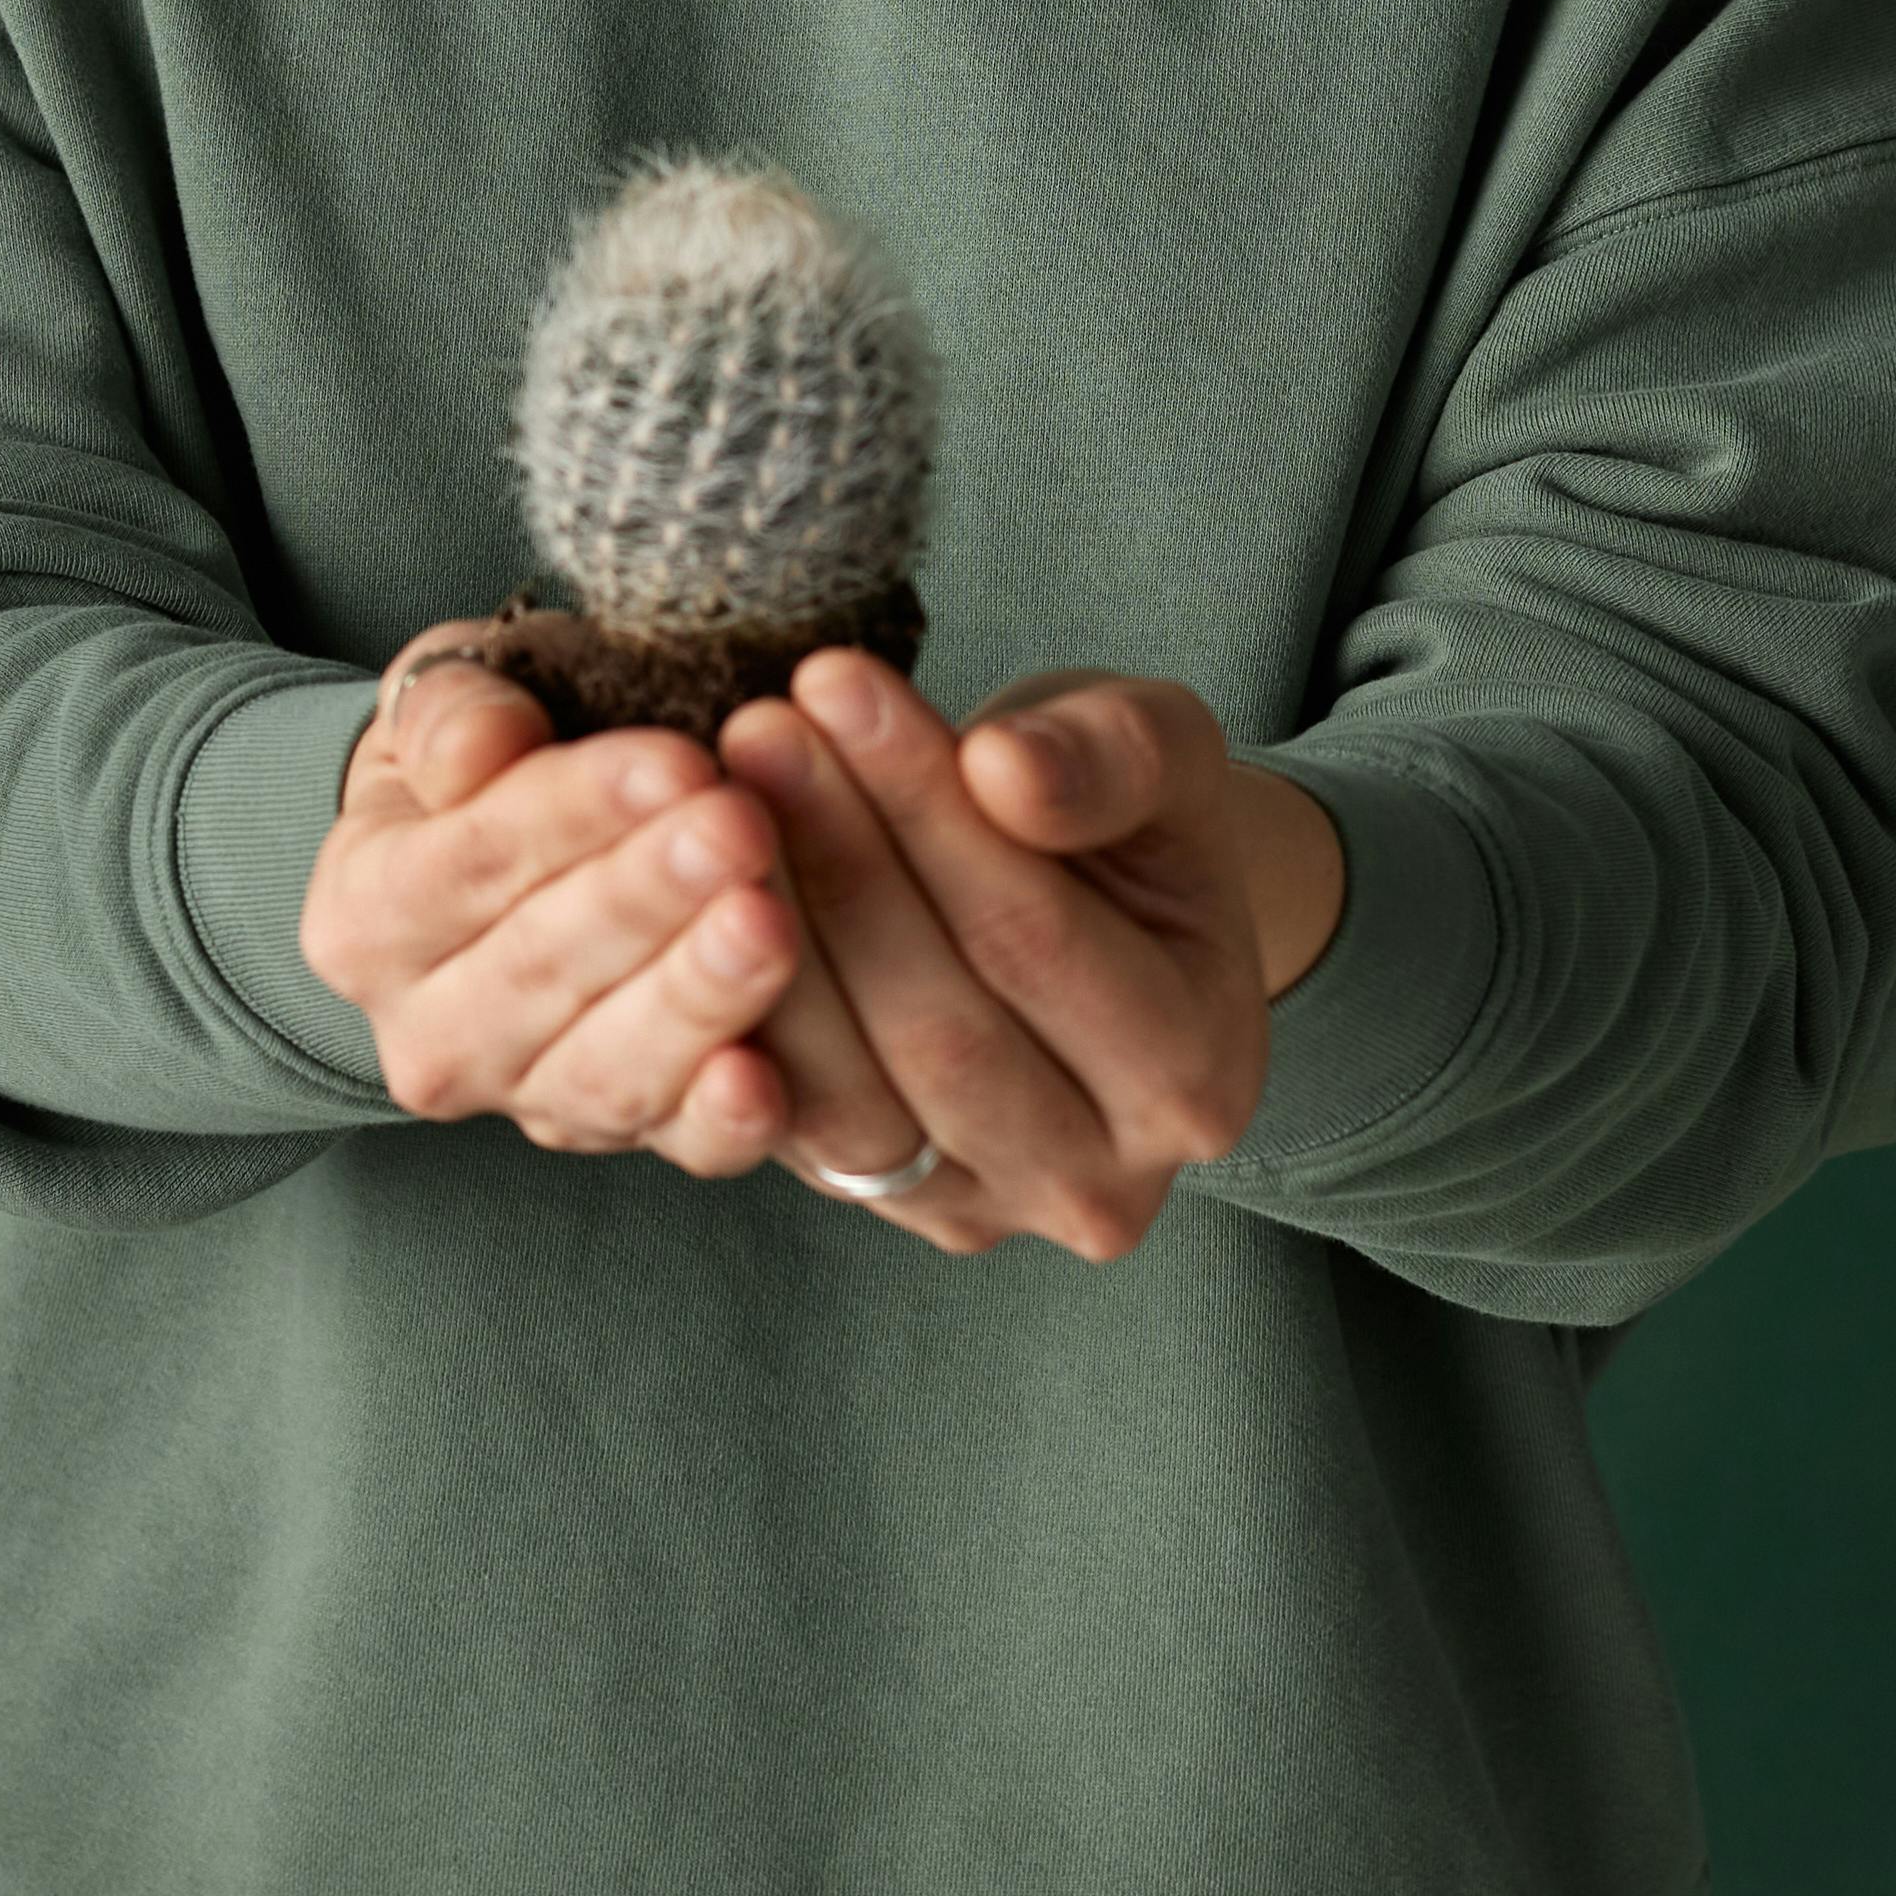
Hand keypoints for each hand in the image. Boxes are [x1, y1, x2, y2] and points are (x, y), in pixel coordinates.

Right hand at [293, 624, 815, 1174]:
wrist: (503, 860)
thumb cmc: (487, 760)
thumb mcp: (444, 701)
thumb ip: (450, 714)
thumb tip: (482, 747)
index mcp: (364, 920)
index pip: (467, 863)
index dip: (572, 813)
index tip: (675, 759)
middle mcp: (428, 1036)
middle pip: (540, 969)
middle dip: (646, 897)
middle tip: (739, 828)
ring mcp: (526, 1099)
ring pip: (606, 1068)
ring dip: (693, 998)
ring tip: (768, 923)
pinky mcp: (624, 1136)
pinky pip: (678, 1148)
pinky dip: (721, 1121)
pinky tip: (764, 1080)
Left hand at [713, 655, 1346, 1262]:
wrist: (1096, 921)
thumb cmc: (1123, 823)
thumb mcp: (1160, 753)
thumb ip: (1112, 757)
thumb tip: (1005, 770)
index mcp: (1197, 1074)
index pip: (1035, 938)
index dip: (923, 808)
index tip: (833, 681)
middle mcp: (1102, 1183)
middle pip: (937, 1026)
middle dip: (835, 863)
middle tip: (754, 731)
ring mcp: (984, 1214)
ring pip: (850, 1096)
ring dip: (770, 938)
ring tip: (717, 797)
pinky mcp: (885, 1206)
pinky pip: (790, 1130)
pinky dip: (737, 1020)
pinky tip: (697, 901)